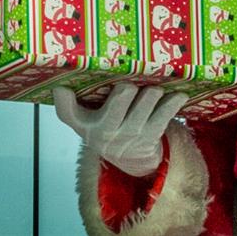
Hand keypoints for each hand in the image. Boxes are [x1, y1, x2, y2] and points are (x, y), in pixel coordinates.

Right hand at [53, 83, 188, 176]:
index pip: (69, 112)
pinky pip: (166, 112)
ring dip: (153, 89)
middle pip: (122, 95)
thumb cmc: (104, 128)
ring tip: (154, 85)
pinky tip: (178, 94)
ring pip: (147, 98)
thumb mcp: (82, 121)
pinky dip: (173, 101)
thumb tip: (58, 85)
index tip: (70, 84)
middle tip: (135, 75)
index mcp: (86, 125)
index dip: (66, 98)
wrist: (130, 160)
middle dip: (131, 83)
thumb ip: (68, 105)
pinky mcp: (152, 135)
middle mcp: (107, 131)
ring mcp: (132, 133)